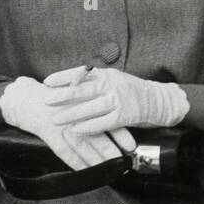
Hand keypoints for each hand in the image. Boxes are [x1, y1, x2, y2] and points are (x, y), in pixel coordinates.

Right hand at [0, 76, 130, 170]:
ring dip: (96, 162)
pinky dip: (75, 163)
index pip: (107, 120)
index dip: (121, 134)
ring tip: (107, 173)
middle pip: (97, 137)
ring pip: (83, 147)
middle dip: (111, 153)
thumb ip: (96, 109)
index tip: (131, 146)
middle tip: (123, 165)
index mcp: (86, 105)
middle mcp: (76, 115)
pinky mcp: (50, 135)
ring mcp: (63, 126)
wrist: (29, 101)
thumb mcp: (78, 99)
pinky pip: (64, 152)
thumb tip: (119, 123)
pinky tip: (85, 171)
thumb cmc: (58, 101)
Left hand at [44, 65, 188, 132]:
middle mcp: (112, 85)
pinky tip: (76, 130)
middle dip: (63, 95)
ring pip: (91, 107)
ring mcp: (119, 100)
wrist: (157, 100)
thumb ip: (94, 81)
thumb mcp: (112, 79)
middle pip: (84, 89)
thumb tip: (68, 84)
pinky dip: (89, 126)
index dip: (63, 77)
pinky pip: (104, 122)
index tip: (47, 81)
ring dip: (72, 114)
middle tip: (46, 100)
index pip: (81, 73)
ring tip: (56, 119)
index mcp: (107, 74)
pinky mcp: (125, 116)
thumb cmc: (129, 91)